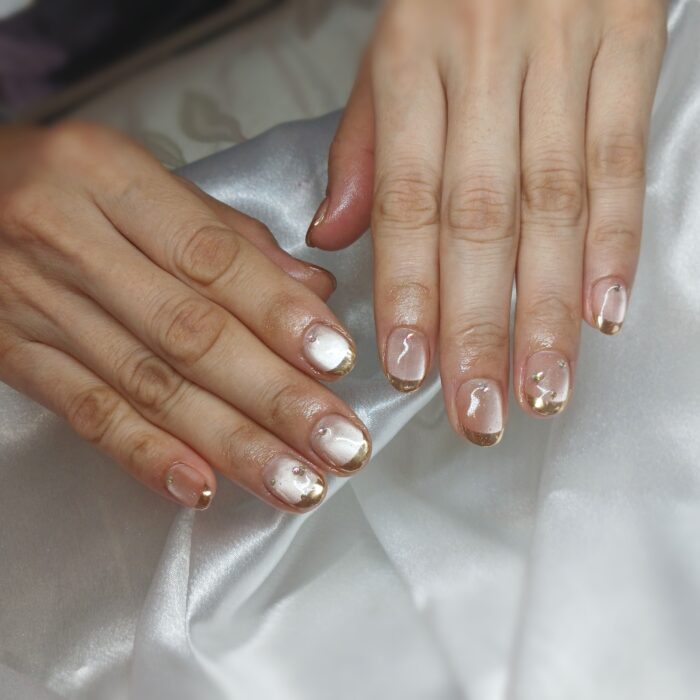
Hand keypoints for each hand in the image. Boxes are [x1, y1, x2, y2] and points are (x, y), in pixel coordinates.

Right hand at [0, 123, 370, 511]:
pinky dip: (146, 455)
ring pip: (148, 385)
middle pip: (189, 333)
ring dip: (231, 442)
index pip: (211, 257)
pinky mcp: (13, 355)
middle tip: (339, 443)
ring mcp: (34, 305)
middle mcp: (68, 239)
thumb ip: (225, 233)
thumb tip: (311, 288)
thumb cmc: (57, 182)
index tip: (336, 360)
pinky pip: (84, 412)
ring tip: (296, 482)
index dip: (278, 314)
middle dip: (274, 397)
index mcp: (106, 176)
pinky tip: (203, 488)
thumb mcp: (135, 178)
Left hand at [308, 0, 666, 443]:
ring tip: (539, 389)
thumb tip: (333, 232)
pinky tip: (605, 311)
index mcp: (413, 61)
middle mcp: (485, 64)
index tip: (409, 367)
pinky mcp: (628, 46)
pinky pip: (620, 157)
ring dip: (547, 309)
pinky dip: (615, 240)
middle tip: (476, 410)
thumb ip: (363, 142)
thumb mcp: (389, 42)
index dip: (410, 291)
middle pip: (480, 220)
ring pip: (553, 205)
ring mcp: (562, 56)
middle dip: (478, 327)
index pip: (408, 201)